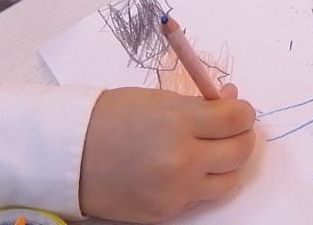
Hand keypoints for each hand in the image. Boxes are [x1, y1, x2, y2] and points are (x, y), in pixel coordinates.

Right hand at [80, 84, 255, 221]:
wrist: (69, 155)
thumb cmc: (112, 117)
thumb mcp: (160, 100)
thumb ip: (200, 105)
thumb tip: (232, 103)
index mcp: (179, 122)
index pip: (237, 120)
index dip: (243, 112)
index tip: (237, 109)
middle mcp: (181, 160)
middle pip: (240, 152)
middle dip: (241, 136)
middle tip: (231, 128)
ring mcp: (174, 191)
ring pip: (228, 181)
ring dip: (227, 163)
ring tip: (211, 150)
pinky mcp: (165, 213)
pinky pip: (200, 197)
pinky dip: (201, 182)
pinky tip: (186, 168)